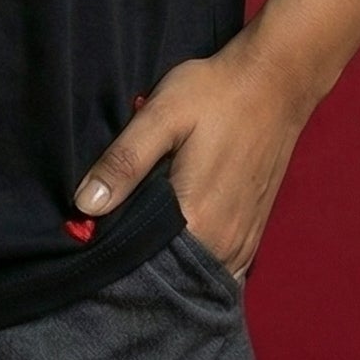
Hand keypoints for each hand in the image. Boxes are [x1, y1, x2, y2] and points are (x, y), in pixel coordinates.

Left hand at [72, 31, 316, 278]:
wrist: (274, 82)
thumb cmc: (215, 93)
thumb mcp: (161, 116)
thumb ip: (124, 162)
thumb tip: (84, 204)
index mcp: (199, 220)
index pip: (148, 269)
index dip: (118, 262)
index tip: (95, 249)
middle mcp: (226, 243)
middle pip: (174, 277)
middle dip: (143, 268)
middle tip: (115, 242)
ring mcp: (244, 241)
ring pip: (198, 276)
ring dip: (171, 268)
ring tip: (142, 244)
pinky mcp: (254, 231)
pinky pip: (221, 267)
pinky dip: (197, 262)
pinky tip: (177, 241)